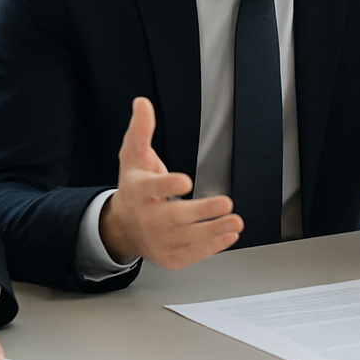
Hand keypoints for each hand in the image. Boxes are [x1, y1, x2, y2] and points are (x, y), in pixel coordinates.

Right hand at [99, 97, 240, 268]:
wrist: (123, 227)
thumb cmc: (134, 188)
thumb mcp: (133, 156)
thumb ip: (141, 130)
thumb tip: (142, 102)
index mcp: (137, 192)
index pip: (151, 188)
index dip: (168, 184)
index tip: (186, 181)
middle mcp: (146, 218)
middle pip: (174, 217)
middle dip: (201, 212)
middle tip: (226, 203)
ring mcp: (158, 240)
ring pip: (188, 238)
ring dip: (214, 230)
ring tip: (236, 220)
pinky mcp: (170, 257)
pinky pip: (192, 254)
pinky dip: (212, 247)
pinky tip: (229, 235)